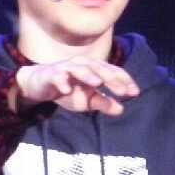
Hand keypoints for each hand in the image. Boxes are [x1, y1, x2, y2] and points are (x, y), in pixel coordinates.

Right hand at [13, 56, 139, 115]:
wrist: (39, 84)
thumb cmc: (67, 89)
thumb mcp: (86, 100)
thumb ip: (103, 103)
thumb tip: (121, 109)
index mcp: (93, 68)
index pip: (112, 71)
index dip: (124, 80)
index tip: (134, 92)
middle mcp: (81, 64)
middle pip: (98, 68)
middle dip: (111, 78)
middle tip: (122, 91)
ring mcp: (65, 68)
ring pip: (79, 69)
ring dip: (88, 75)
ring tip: (97, 83)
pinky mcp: (51, 74)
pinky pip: (57, 77)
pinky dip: (62, 81)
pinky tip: (66, 89)